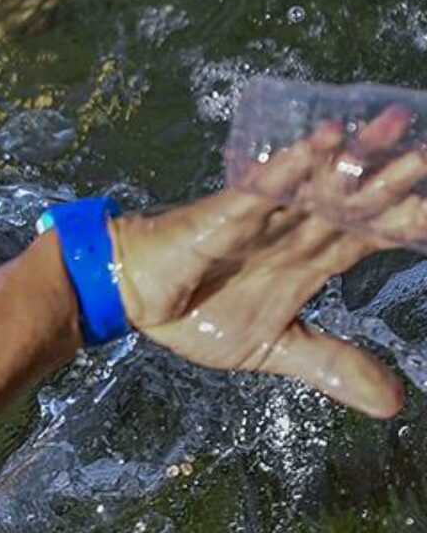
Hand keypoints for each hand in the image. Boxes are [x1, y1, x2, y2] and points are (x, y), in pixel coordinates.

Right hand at [112, 106, 426, 417]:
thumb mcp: (275, 349)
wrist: (134, 298)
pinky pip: (254, 192)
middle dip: (390, 180)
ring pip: (310, 187)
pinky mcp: (219, 216)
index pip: (368, 237)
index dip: (405, 224)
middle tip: (426, 153)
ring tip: (385, 128)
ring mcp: (258, 220)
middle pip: (350, 203)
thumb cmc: (198, 314)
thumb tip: (394, 404)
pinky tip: (311, 145)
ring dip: (346, 160)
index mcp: (308, 260)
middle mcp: (291, 232)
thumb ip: (332, 365)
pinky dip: (282, 172)